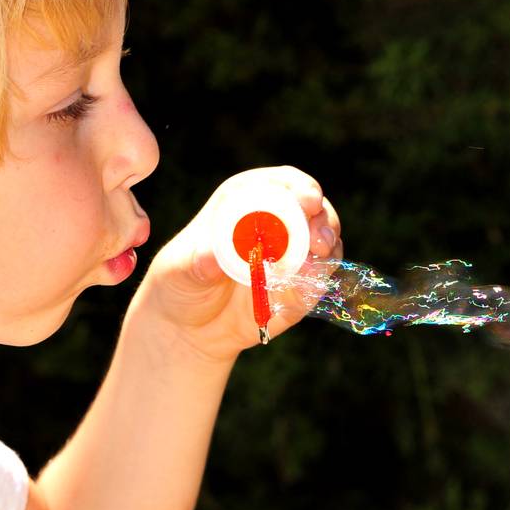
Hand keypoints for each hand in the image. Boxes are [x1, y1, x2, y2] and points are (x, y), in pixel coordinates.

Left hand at [133, 167, 342, 365]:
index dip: (299, 188)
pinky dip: (323, 274)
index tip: (308, 202)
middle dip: (322, 218)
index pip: (281, 183)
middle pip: (312, 207)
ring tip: (320, 258)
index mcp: (244, 199)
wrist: (190, 327)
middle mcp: (274, 220)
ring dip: (329, 245)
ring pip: (325, 237)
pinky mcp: (301, 283)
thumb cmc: (179, 283)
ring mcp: (291, 251)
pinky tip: (312, 281)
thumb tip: (212, 256)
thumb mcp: (181, 267)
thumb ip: (197, 260)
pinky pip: (322, 274)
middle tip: (319, 240)